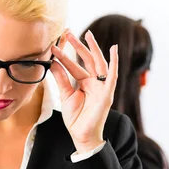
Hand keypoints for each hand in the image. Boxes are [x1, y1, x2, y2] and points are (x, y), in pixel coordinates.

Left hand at [50, 31, 117, 153]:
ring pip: (98, 64)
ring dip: (93, 49)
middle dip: (78, 46)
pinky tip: (114, 49)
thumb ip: (61, 79)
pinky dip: (115, 62)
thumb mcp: (65, 95)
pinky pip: (112, 76)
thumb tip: (53, 62)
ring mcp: (102, 87)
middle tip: (68, 32)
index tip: (56, 43)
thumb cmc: (76, 119)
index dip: (66, 54)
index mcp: (85, 84)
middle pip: (87, 60)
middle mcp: (95, 83)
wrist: (82, 135)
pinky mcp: (107, 94)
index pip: (76, 65)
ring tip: (87, 34)